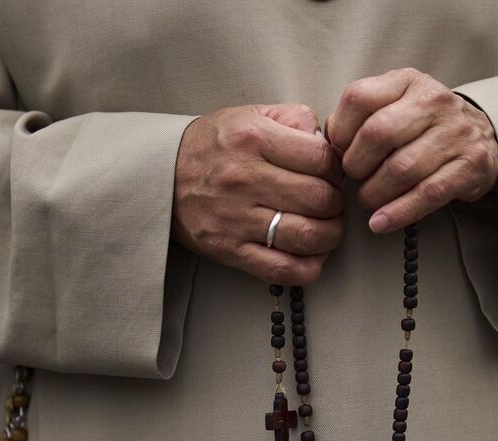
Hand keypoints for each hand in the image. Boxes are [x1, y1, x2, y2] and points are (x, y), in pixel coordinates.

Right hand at [172, 103, 343, 284]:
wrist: (160, 175)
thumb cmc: (213, 145)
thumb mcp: (250, 114)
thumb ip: (295, 119)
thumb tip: (329, 142)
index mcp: (253, 137)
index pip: (322, 159)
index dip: (338, 169)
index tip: (332, 175)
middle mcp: (244, 177)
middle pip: (319, 199)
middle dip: (336, 204)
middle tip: (331, 203)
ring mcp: (235, 217)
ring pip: (307, 236)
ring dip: (329, 236)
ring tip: (326, 229)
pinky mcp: (227, 249)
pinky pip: (281, 269)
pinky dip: (307, 268)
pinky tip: (312, 257)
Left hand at [326, 68, 497, 233]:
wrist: (481, 136)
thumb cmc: (422, 126)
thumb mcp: (393, 105)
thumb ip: (359, 117)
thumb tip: (324, 145)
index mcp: (407, 81)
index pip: (358, 97)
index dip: (340, 130)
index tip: (338, 151)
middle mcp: (434, 100)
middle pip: (378, 134)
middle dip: (356, 165)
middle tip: (354, 179)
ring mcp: (456, 132)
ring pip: (402, 168)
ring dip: (375, 193)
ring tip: (368, 200)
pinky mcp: (472, 164)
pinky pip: (428, 194)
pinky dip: (399, 213)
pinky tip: (381, 223)